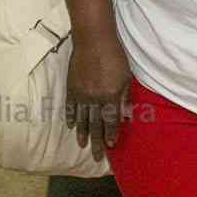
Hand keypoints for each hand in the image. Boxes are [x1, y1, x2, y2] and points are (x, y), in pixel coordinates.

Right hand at [66, 35, 131, 161]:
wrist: (94, 41)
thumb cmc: (115, 56)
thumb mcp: (126, 76)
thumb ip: (125, 95)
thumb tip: (125, 114)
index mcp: (111, 95)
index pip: (112, 120)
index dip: (112, 133)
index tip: (112, 144)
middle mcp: (96, 98)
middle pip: (96, 124)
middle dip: (97, 141)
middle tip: (97, 155)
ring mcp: (82, 94)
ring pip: (82, 119)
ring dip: (83, 133)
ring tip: (82, 145)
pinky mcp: (71, 88)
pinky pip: (70, 107)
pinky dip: (71, 117)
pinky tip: (72, 126)